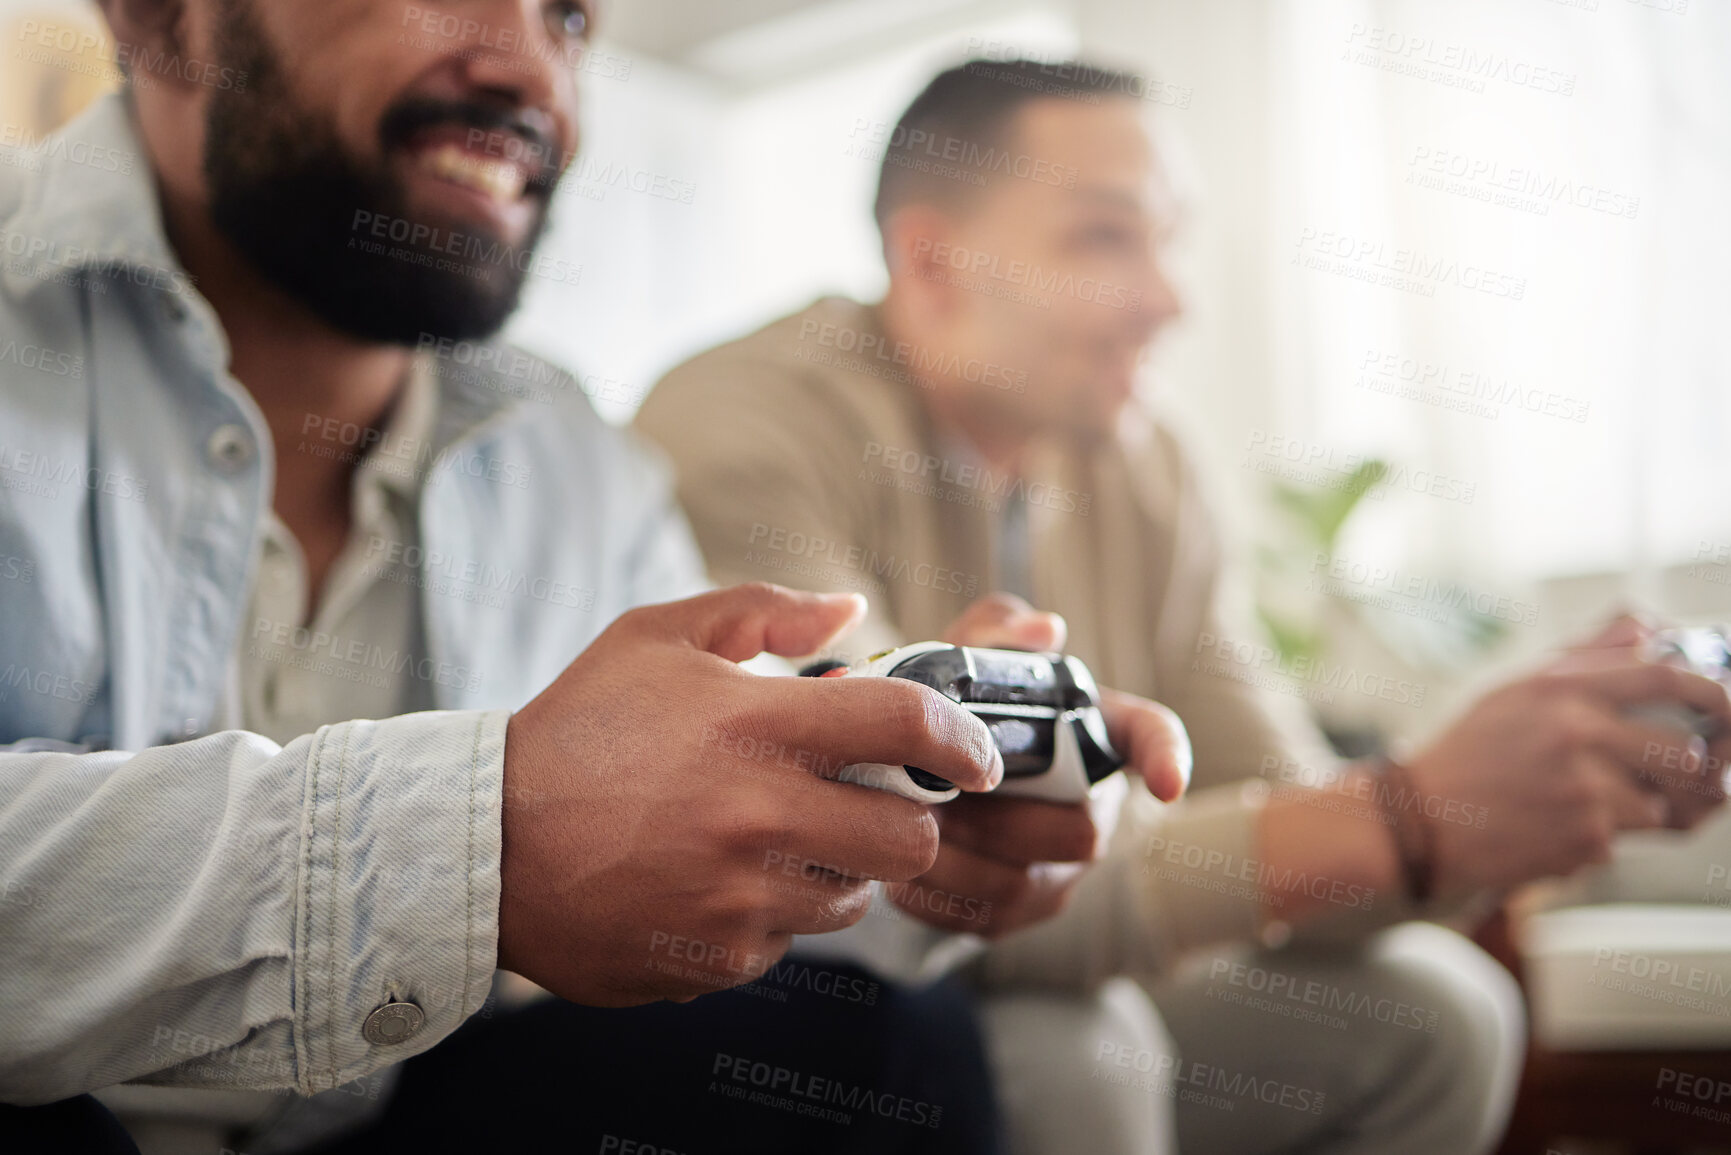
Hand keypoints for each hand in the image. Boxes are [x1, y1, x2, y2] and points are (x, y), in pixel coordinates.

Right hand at [498, 583, 1003, 1005]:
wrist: (483, 845)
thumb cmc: (575, 731)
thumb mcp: (656, 638)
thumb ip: (762, 610)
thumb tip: (848, 609)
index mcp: (755, 724)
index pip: (908, 724)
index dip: (963, 739)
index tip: (976, 755)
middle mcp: (760, 814)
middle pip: (912, 839)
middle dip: (906, 820)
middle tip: (868, 804)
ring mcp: (741, 895)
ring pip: (855, 896)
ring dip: (839, 869)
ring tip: (776, 839)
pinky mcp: (719, 956)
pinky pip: (789, 943)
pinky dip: (773, 915)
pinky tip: (719, 882)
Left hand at [887, 594, 1190, 936]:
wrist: (905, 777)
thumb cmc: (955, 709)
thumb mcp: (966, 658)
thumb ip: (997, 630)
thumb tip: (1043, 629)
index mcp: (1094, 734)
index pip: (1152, 739)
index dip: (1166, 760)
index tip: (1165, 785)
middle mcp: (1092, 809)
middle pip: (1080, 831)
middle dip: (1001, 816)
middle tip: (935, 792)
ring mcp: (1058, 871)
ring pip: (1024, 883)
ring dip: (957, 854)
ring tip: (907, 821)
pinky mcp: (1012, 916)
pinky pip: (981, 919)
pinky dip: (932, 893)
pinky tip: (896, 863)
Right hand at [1405, 615, 1730, 896]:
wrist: (1422, 821)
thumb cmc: (1469, 753)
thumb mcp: (1516, 690)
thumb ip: (1585, 658)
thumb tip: (1646, 628)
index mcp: (1561, 690)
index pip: (1664, 678)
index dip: (1711, 692)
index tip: (1724, 705)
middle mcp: (1578, 735)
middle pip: (1687, 753)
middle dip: (1699, 771)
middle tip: (1691, 778)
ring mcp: (1585, 791)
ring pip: (1663, 805)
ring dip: (1646, 811)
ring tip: (1604, 807)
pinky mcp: (1585, 840)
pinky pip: (1626, 840)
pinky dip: (1603, 838)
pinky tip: (1558, 828)